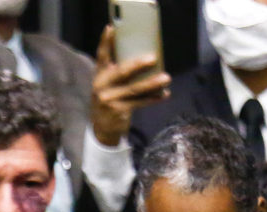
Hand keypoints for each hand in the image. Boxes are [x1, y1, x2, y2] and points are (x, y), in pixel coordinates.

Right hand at [91, 25, 171, 145]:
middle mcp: (102, 85)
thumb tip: (143, 60)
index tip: (112, 28)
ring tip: (167, 78)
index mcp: (100, 75)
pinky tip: (165, 94)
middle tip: (153, 58)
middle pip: (122, 72)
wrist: (102, 129)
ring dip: (152, 83)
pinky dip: (153, 98)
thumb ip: (117, 73)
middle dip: (138, 64)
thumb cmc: (110, 100)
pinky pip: (140, 102)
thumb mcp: (107, 85)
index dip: (106, 42)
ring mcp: (110, 99)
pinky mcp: (119, 111)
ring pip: (134, 89)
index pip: (101, 55)